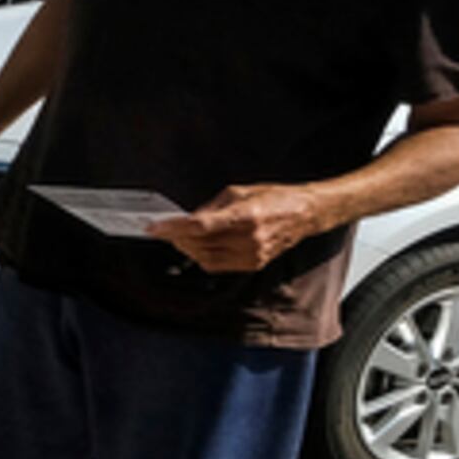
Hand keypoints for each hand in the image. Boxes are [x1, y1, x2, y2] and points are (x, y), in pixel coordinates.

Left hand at [146, 184, 328, 272]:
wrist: (305, 213)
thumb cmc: (273, 196)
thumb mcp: (238, 192)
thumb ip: (210, 208)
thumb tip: (186, 220)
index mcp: (245, 216)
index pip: (199, 227)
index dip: (172, 228)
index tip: (153, 227)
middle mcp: (249, 239)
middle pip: (199, 245)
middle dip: (177, 238)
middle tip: (163, 230)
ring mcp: (253, 255)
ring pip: (205, 259)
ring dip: (187, 249)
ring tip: (178, 237)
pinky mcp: (254, 265)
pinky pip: (218, 266)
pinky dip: (202, 256)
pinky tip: (197, 245)